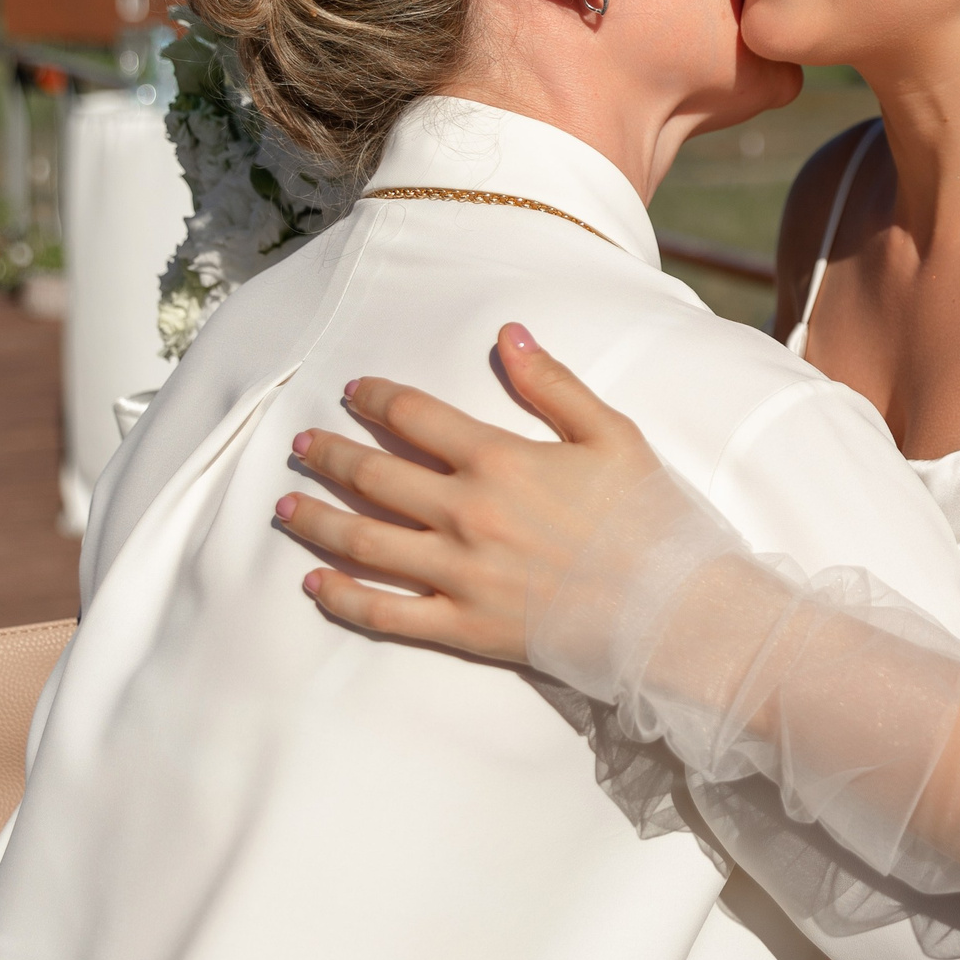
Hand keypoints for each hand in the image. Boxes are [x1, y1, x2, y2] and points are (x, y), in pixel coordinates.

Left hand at [277, 323, 663, 663]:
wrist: (672, 610)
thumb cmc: (650, 518)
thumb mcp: (612, 435)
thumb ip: (553, 384)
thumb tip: (508, 334)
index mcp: (499, 460)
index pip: (415, 416)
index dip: (377, 398)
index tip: (354, 391)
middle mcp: (466, 513)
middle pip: (374, 476)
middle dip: (330, 455)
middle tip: (301, 444)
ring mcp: (459, 573)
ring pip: (362, 541)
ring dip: (316, 519)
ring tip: (286, 505)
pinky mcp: (463, 626)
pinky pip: (385, 613)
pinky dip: (342, 597)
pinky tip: (314, 583)